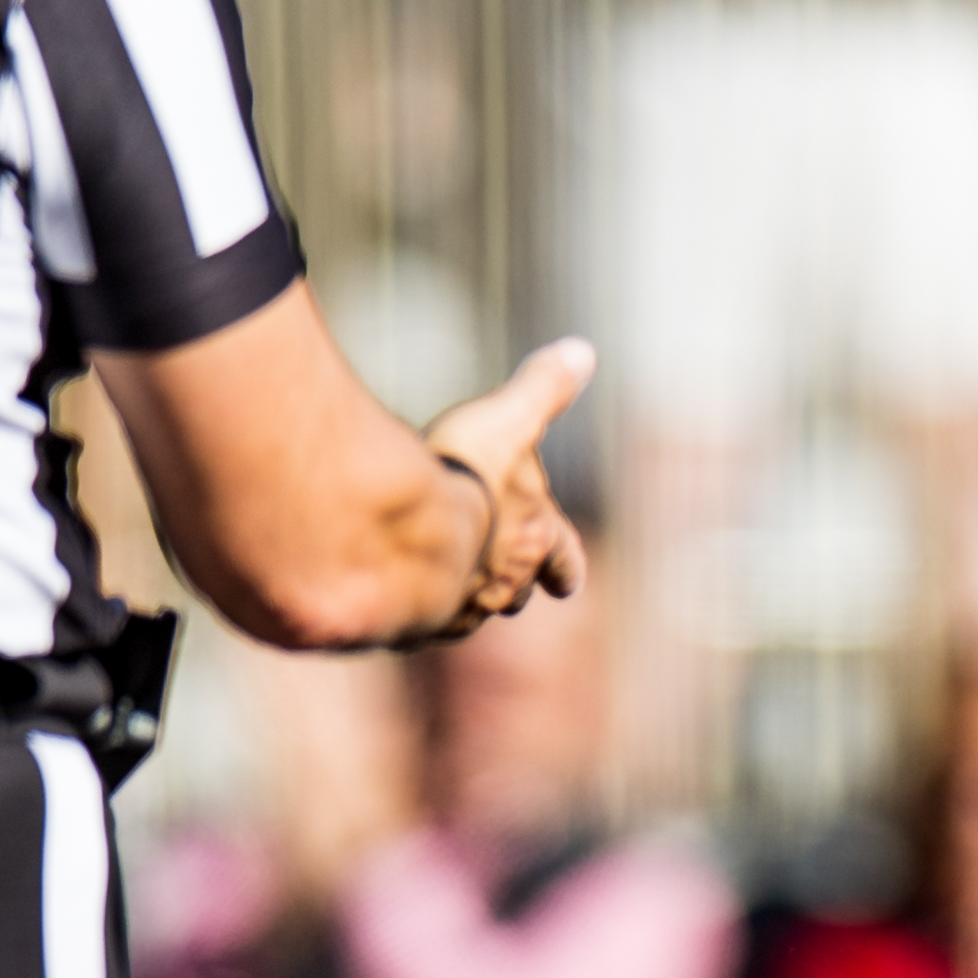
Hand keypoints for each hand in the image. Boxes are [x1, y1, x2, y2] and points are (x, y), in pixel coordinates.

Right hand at [413, 340, 593, 636]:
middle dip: (513, 586)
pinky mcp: (409, 625)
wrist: (398, 533)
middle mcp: (504, 582)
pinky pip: (416, 623)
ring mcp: (457, 608)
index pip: (563, 556)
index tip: (570, 585)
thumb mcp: (508, 420)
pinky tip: (394, 597)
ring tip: (446, 587)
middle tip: (512, 591)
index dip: (566, 567)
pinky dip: (411, 611)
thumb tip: (583, 352)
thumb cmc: (463, 475)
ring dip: (461, 598)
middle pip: (516, 593)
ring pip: (467, 611)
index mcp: (536, 537)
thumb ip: (543, 389)